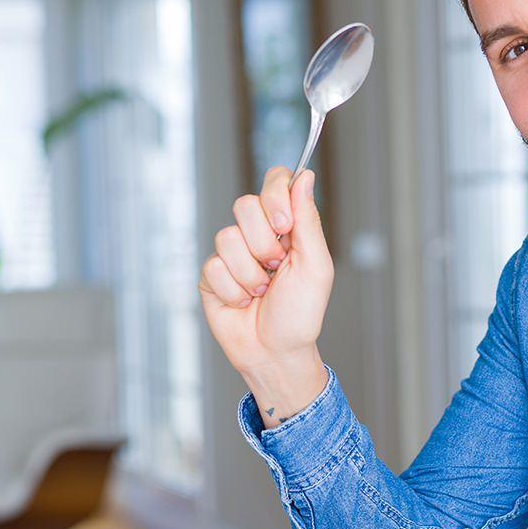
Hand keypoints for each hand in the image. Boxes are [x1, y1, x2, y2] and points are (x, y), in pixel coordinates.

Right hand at [199, 167, 333, 426]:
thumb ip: (308, 220)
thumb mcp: (315, 265)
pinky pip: (214, 266)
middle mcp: (257, 234)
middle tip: (276, 267)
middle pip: (245, 204)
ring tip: (261, 291)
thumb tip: (305, 176)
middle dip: (263, 243)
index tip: (283, 224)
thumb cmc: (300, 313)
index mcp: (287, 226)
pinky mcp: (212, 274)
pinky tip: (243, 302)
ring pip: (227, 237)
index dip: (275, 195)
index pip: (275, 181)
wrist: (274, 352)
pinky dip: (233, 290)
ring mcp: (232, 253)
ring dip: (250, 273)